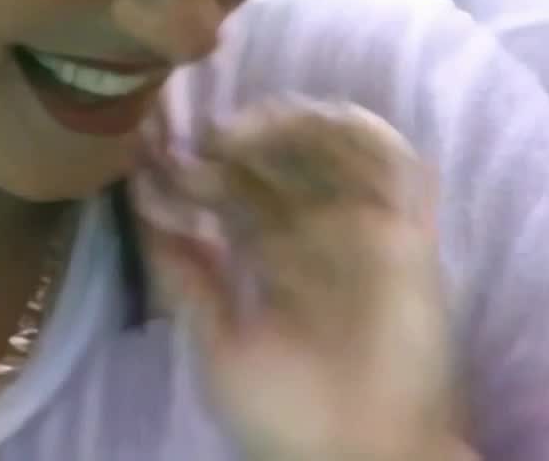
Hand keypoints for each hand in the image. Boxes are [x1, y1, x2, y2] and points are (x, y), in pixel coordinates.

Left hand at [134, 97, 468, 460]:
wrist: (358, 457)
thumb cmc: (283, 416)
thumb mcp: (211, 338)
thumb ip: (181, 272)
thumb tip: (141, 199)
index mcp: (270, 262)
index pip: (230, 195)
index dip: (190, 170)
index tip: (148, 155)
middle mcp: (315, 237)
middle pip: (273, 163)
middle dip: (227, 146)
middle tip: (188, 144)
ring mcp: (362, 230)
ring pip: (329, 147)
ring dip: (284, 124)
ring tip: (234, 134)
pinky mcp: (408, 233)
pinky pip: (392, 163)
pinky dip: (354, 130)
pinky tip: (308, 122)